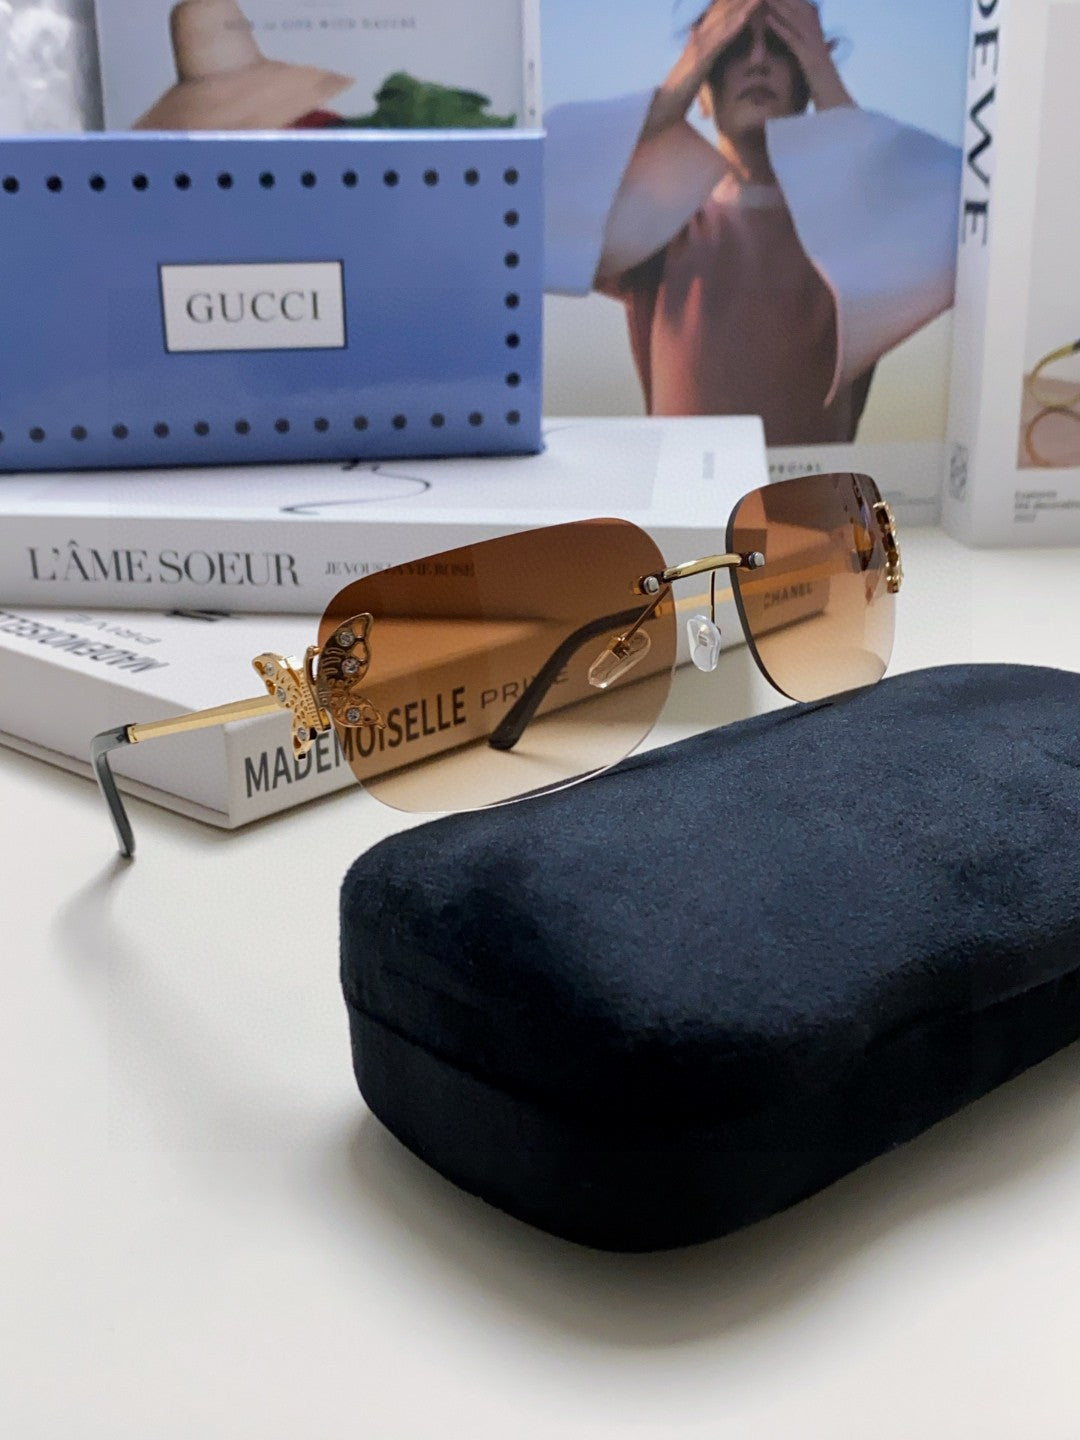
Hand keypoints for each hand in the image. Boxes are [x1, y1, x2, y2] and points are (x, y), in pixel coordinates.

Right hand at [642, 0, 763, 138]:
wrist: (663, 109)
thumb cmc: (678, 93)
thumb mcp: (695, 70)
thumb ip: (703, 57)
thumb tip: (705, 46)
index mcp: (699, 40)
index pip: (719, 16)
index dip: (733, 3)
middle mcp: (699, 38)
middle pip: (722, 12)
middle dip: (739, 0)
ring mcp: (699, 48)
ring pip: (724, 21)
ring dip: (741, 6)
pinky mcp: (700, 60)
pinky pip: (720, 41)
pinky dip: (733, 27)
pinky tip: (745, 17)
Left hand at [764, 0, 853, 108]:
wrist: (838, 110)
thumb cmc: (827, 96)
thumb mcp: (816, 72)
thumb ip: (811, 60)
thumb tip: (806, 55)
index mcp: (819, 41)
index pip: (806, 13)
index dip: (794, 1)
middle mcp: (818, 40)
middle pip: (800, 11)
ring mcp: (815, 49)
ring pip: (796, 20)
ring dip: (780, 5)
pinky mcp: (810, 60)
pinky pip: (793, 40)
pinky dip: (780, 28)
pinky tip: (767, 18)